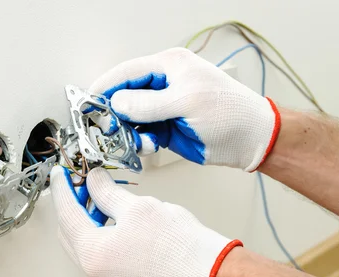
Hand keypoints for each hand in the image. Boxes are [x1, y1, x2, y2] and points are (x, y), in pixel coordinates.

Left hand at [50, 165, 241, 276]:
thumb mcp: (135, 206)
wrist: (206, 271)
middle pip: (70, 235)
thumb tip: (93, 181)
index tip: (60, 173)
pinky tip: (112, 223)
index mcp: (93, 254)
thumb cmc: (175, 241)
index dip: (62, 189)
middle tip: (82, 184)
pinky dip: (100, 240)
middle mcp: (93, 276)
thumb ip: (105, 192)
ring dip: (87, 223)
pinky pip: (100, 261)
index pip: (67, 215)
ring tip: (101, 201)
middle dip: (73, 207)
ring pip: (84, 249)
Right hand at [89, 47, 280, 170]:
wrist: (251, 140)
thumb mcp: (186, 103)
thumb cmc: (230, 113)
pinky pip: (142, 134)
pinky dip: (140, 142)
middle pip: (124, 96)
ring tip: (137, 141)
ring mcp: (164, 107)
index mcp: (169, 66)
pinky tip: (148, 146)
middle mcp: (163, 84)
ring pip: (130, 118)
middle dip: (114, 114)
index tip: (87, 103)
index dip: (105, 87)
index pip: (127, 72)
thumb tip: (117, 102)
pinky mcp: (166, 128)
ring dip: (128, 132)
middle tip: (106, 129)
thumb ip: (149, 104)